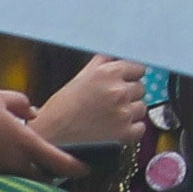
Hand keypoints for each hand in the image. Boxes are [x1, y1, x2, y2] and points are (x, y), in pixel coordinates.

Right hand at [0, 88, 74, 181]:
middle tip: (60, 163)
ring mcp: (0, 171)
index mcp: (27, 145)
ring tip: (37, 158)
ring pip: (26, 176)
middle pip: (44, 176)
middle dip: (54, 173)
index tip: (88, 168)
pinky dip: (16, 167)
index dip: (77, 168)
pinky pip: (9, 173)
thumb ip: (21, 104)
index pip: (61, 163)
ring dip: (34, 170)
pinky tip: (11, 154)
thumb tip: (32, 113)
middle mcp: (17, 164)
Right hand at [29, 53, 147, 158]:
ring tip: (111, 114)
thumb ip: (102, 64)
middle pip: (141, 88)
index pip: (139, 68)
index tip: (127, 80)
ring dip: (131, 111)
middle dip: (129, 93)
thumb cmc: (61, 107)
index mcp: (108, 73)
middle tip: (112, 100)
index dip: (132, 75)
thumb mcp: (80, 77)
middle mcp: (119, 91)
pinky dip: (132, 128)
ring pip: (142, 107)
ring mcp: (124, 113)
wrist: (50, 135)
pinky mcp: (125, 133)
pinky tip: (116, 127)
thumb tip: (116, 56)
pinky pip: (141, 127)